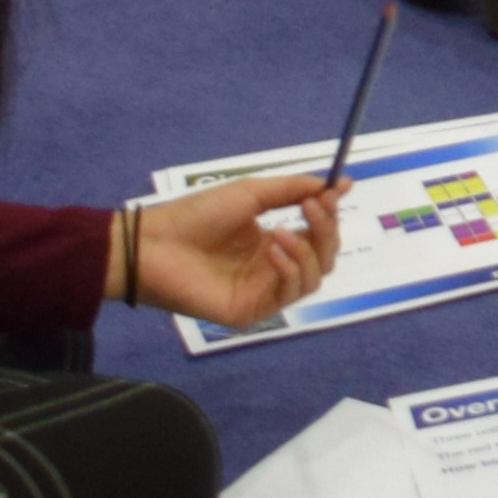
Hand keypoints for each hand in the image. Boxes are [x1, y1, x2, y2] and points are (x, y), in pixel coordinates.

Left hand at [126, 173, 348, 326]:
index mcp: (271, 242)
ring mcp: (264, 293)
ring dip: (308, 251)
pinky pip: (289, 294)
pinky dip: (289, 268)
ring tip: (283, 231)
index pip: (317, 235)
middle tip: (315, 208)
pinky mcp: (253, 312)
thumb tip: (341, 185)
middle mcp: (272, 269)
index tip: (336, 191)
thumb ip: (294, 190)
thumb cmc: (198, 215)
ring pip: (313, 279)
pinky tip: (273, 249)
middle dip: (327, 230)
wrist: (156, 243)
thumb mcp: (252, 193)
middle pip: (322, 258)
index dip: (330, 215)